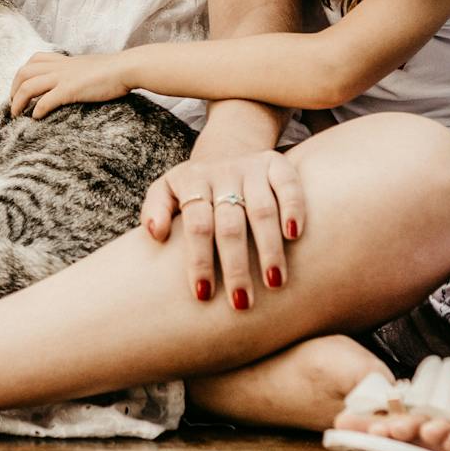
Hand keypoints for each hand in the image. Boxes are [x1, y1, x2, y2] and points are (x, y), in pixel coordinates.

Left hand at [10, 49, 129, 117]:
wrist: (126, 68)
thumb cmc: (115, 70)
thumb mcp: (92, 67)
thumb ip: (81, 72)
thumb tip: (81, 82)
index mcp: (65, 61)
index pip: (35, 59)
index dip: (23, 73)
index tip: (21, 87)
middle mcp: (60, 67)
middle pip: (24, 72)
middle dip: (13, 88)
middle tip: (13, 104)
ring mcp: (64, 77)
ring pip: (28, 86)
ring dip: (17, 101)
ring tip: (17, 114)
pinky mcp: (70, 90)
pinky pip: (45, 101)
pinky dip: (37, 110)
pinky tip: (36, 118)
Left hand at [140, 151, 303, 310]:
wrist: (226, 147)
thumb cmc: (194, 186)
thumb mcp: (166, 189)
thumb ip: (155, 209)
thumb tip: (155, 233)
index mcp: (192, 181)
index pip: (197, 224)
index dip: (200, 260)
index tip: (203, 295)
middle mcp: (223, 173)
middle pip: (230, 223)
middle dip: (236, 265)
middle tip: (241, 302)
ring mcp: (252, 167)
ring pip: (262, 209)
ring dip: (269, 248)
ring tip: (273, 283)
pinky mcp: (277, 163)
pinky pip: (289, 185)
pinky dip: (294, 209)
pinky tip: (294, 237)